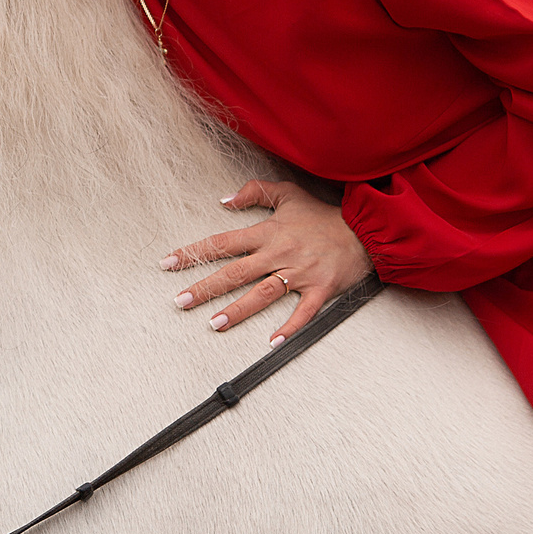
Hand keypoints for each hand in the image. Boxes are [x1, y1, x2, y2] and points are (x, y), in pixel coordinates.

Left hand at [163, 178, 375, 345]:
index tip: (168, 263)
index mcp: (268, 232)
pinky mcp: (320, 289)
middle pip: (236, 272)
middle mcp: (279, 253)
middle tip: (181, 300)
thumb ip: (255, 192)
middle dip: (206, 287)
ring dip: (238, 310)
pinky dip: (289, 327)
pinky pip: (303, 312)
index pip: (223, 243)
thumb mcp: (288, 193)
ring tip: (214, 323)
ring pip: (263, 293)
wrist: (364, 229)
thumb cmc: (323, 215)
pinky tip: (272, 342)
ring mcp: (300, 273)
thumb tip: (225, 199)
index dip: (194, 252)